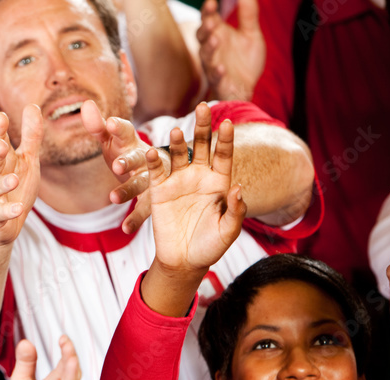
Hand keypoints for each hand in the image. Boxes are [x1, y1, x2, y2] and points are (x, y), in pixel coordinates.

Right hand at [0, 106, 42, 245]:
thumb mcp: (26, 160)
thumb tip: (32, 106)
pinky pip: (0, 213)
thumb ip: (30, 135)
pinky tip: (17, 208)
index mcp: (0, 160)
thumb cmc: (13, 188)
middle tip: (1, 144)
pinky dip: (8, 211)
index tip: (2, 116)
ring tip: (13, 179)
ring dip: (3, 183)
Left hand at [78, 100, 166, 233]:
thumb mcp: (112, 139)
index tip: (111, 124)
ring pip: (142, 184)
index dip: (118, 128)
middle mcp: (146, 158)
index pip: (125, 131)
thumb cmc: (128, 151)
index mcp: (132, 141)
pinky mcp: (154, 198)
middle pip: (137, 158)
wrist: (161, 169)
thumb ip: (98, 126)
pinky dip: (136, 219)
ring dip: (129, 190)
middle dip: (128, 161)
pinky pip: (145, 210)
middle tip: (116, 166)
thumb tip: (86, 104)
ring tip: (113, 198)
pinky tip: (126, 229)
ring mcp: (153, 178)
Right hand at [148, 102, 245, 276]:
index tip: (227, 123)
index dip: (226, 139)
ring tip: (174, 131)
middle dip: (202, 126)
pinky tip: (151, 153)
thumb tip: (238, 188)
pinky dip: (153, 162)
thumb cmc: (210, 247)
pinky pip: (156, 173)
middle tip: (202, 107)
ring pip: (178, 154)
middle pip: (201, 145)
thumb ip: (235, 211)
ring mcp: (178, 182)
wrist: (184, 261)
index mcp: (219, 182)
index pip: (224, 155)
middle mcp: (199, 177)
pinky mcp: (159, 191)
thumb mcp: (228, 231)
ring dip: (175, 142)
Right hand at [197, 0, 264, 101]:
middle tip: (211, 20)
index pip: (209, 19)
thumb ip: (248, 14)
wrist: (245, 89)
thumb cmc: (244, 61)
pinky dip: (217, 73)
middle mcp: (212, 49)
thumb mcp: (251, 34)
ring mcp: (213, 65)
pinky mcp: (219, 82)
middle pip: (202, 36)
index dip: (208, 10)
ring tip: (215, 40)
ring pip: (206, 56)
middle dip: (205, 28)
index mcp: (218, 34)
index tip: (212, 1)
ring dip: (209, 48)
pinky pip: (215, 77)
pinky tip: (221, 68)